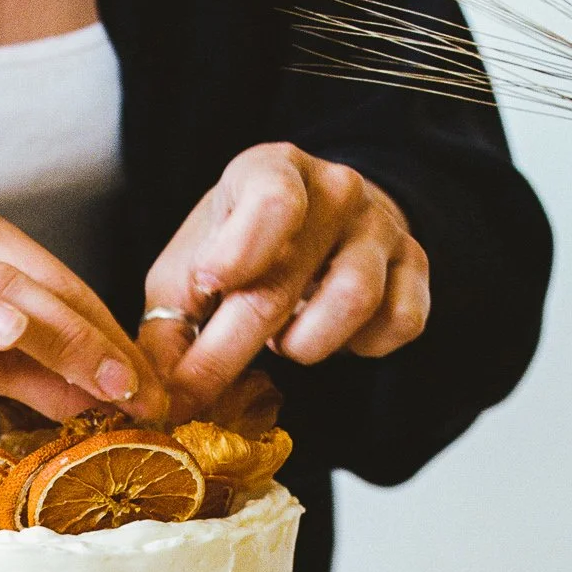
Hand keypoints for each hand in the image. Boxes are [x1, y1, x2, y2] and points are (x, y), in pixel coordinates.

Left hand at [138, 143, 430, 420]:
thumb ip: (168, 328)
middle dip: (230, 351)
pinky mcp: (416, 266)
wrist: (322, 224)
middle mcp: (334, 190)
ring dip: (305, 344)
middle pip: (286, 283)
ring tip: (284, 340)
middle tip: (195, 392)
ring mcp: (381, 226)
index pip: (270, 202)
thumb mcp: (191, 270)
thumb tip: (155, 400)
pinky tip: (335, 335)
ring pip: (353, 302)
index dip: (238, 253)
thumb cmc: (242, 250)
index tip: (209, 285)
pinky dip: (361, 347)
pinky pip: (399, 323)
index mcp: (270, 172)